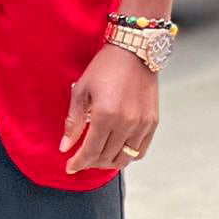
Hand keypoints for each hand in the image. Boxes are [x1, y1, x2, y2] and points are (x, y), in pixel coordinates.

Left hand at [60, 45, 158, 175]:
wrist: (135, 51)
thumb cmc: (104, 67)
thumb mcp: (81, 90)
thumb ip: (74, 121)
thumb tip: (65, 147)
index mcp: (105, 115)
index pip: (90, 151)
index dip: (78, 162)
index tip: (70, 167)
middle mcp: (126, 123)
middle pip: (106, 157)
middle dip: (90, 162)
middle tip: (81, 159)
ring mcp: (142, 124)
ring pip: (124, 158)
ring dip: (108, 162)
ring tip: (97, 157)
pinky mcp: (153, 122)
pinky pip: (139, 150)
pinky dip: (127, 156)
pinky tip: (116, 150)